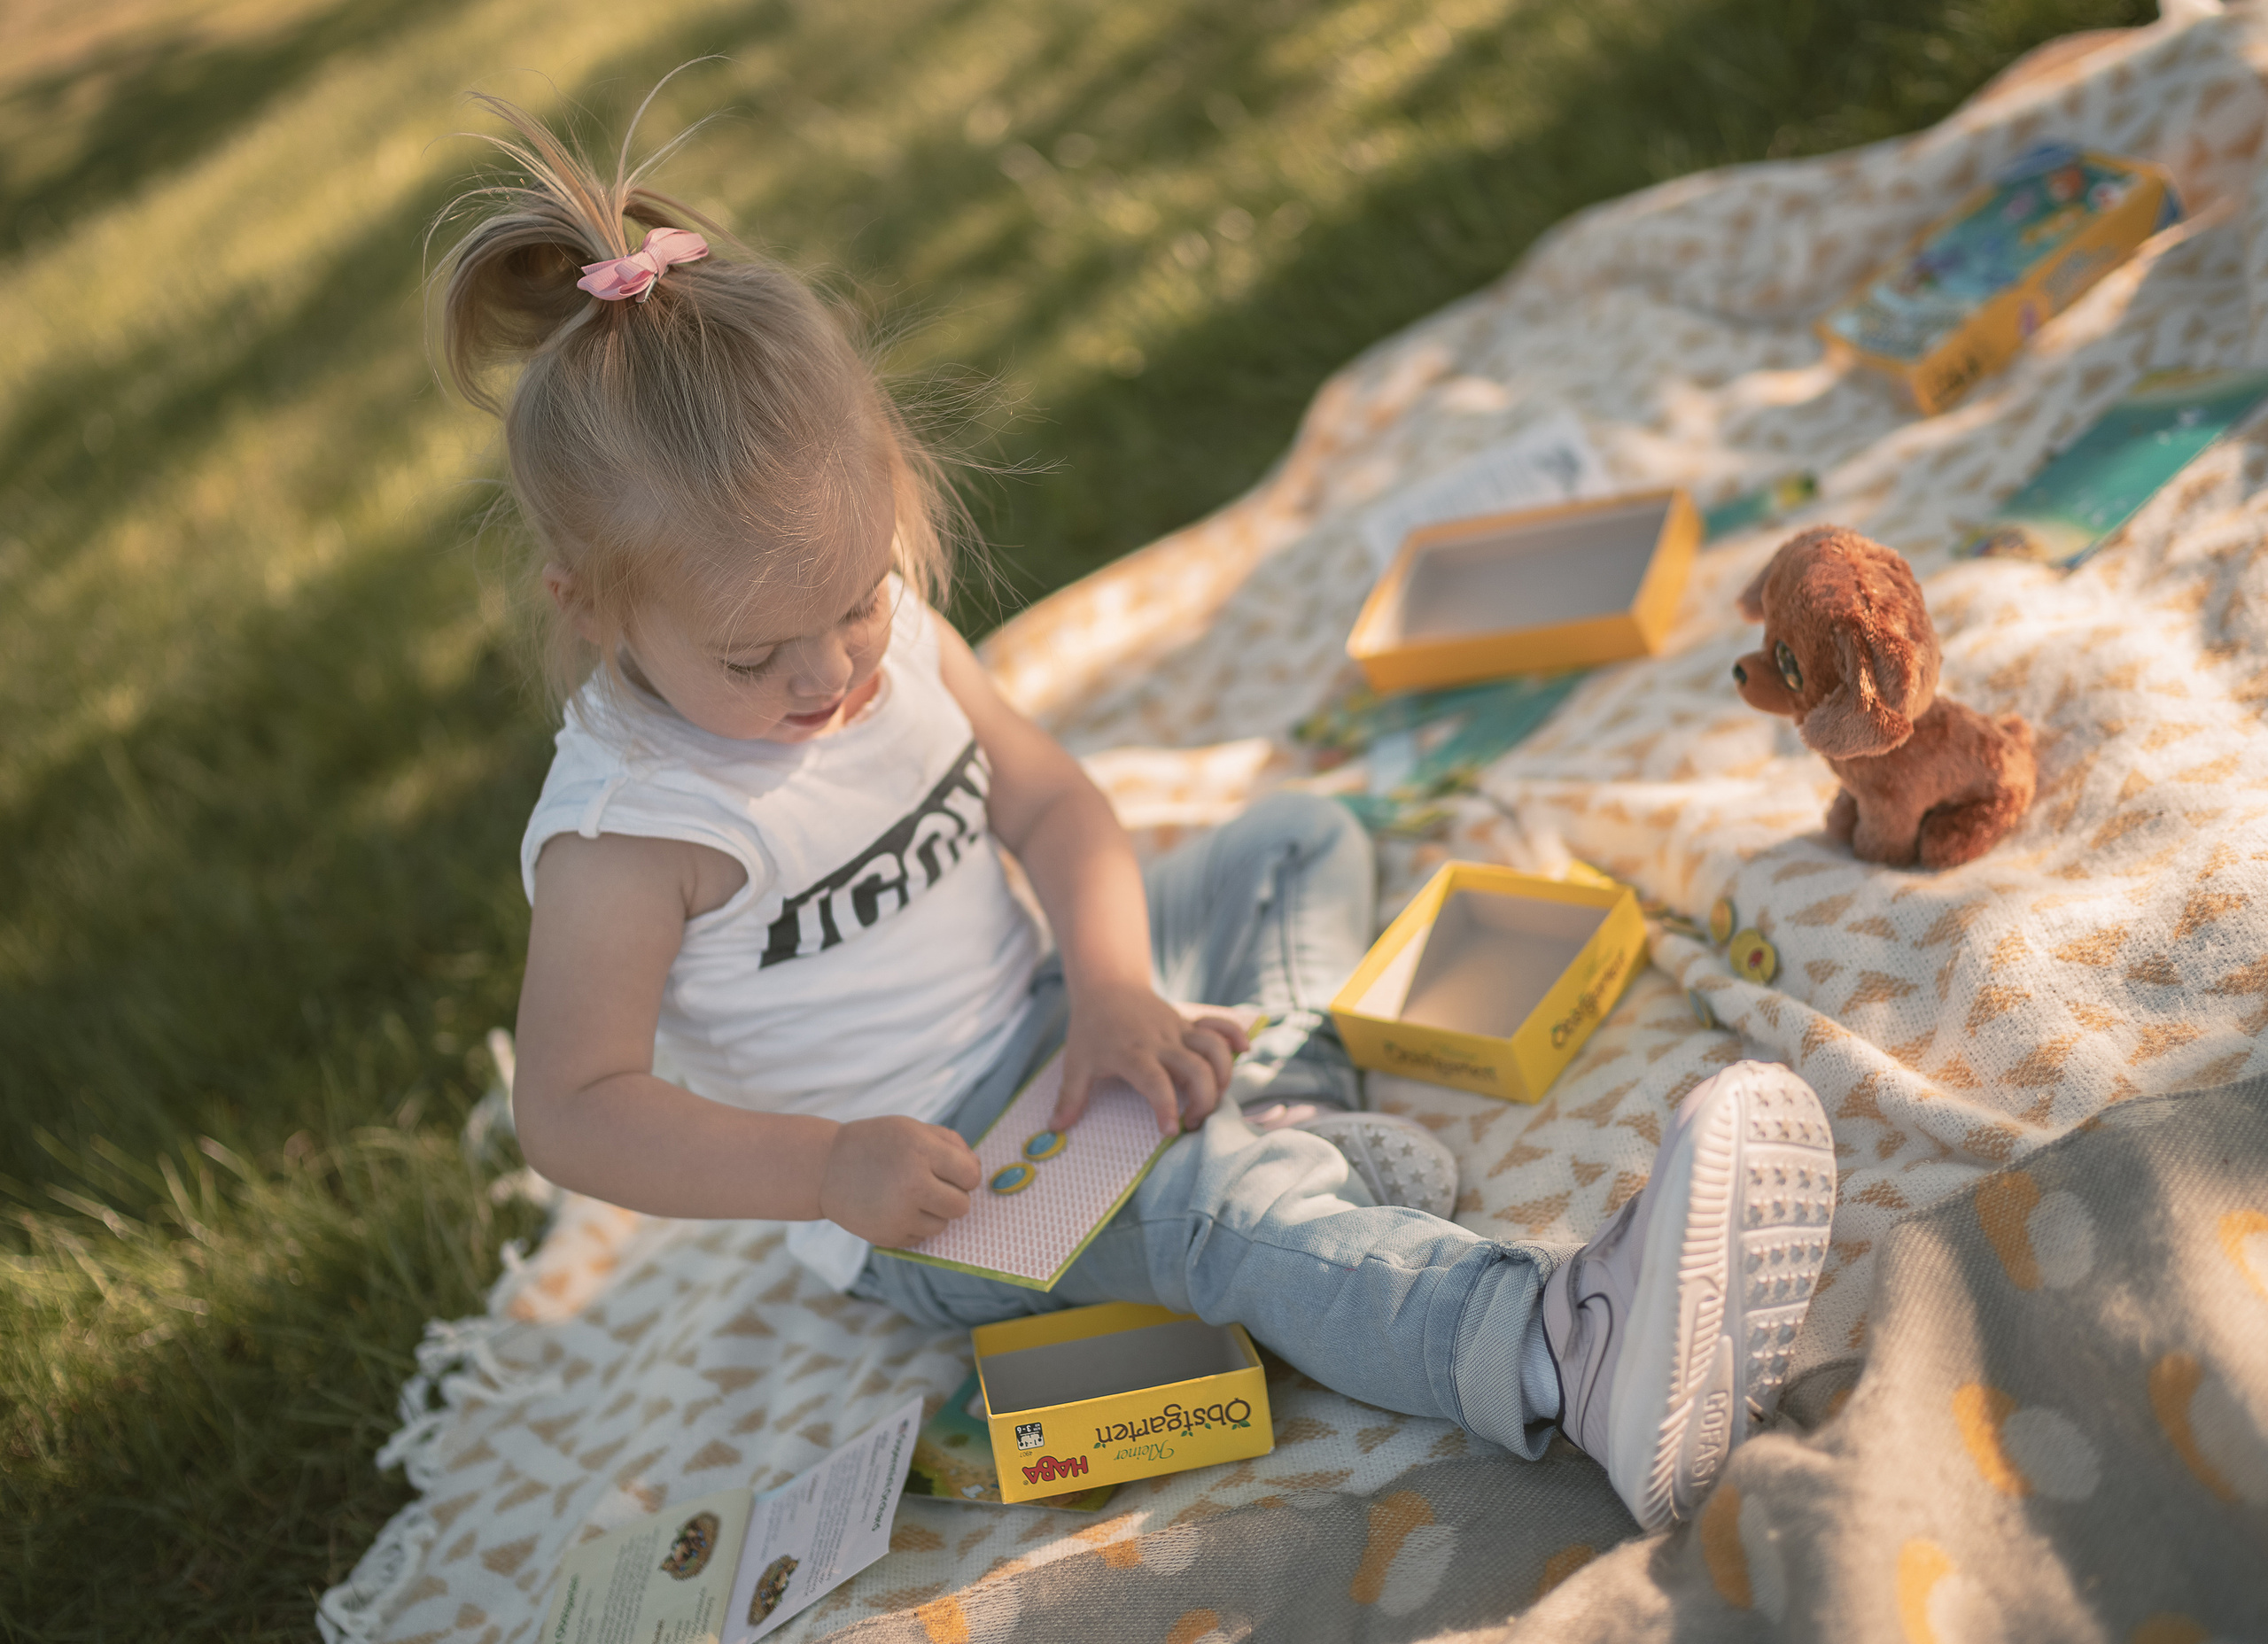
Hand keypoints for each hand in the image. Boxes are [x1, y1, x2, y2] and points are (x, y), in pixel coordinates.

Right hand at [817, 1116, 981, 1245]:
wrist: (825, 1168)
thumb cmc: (877, 1144)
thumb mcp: (912, 1128)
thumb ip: (952, 1144)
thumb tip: (977, 1172)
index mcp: (921, 1151)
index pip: (971, 1175)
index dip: (965, 1173)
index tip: (950, 1170)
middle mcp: (912, 1184)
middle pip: (962, 1206)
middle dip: (953, 1196)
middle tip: (931, 1185)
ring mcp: (899, 1214)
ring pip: (943, 1225)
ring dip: (933, 1212)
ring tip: (908, 1195)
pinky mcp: (888, 1236)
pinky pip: (921, 1238)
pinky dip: (913, 1225)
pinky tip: (893, 1207)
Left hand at [1053, 982, 1252, 1134]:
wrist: (1107, 985)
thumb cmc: (1091, 1029)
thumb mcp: (1076, 1062)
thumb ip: (1070, 1097)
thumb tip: (1054, 1129)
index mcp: (1132, 1054)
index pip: (1155, 1082)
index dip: (1166, 1107)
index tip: (1170, 1131)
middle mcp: (1161, 1041)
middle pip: (1196, 1069)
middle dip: (1204, 1100)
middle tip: (1193, 1122)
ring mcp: (1179, 1030)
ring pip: (1214, 1049)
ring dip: (1222, 1077)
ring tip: (1212, 1099)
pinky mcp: (1189, 1023)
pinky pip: (1219, 1025)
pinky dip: (1234, 1036)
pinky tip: (1243, 1052)